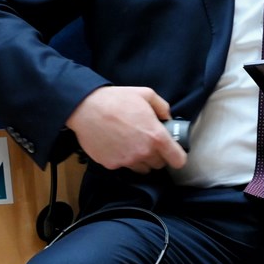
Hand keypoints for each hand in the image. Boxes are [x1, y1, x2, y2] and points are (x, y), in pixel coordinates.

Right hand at [66, 86, 187, 172]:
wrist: (85, 108)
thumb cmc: (116, 99)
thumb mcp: (146, 95)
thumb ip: (162, 107)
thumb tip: (168, 118)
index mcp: (156, 137)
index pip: (178, 160)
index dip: (178, 157)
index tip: (174, 153)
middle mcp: (144, 152)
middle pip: (159, 165)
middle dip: (157, 155)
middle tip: (148, 143)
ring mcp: (127, 160)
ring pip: (142, 168)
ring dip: (141, 160)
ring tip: (132, 145)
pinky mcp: (111, 164)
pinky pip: (124, 167)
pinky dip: (123, 159)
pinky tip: (117, 146)